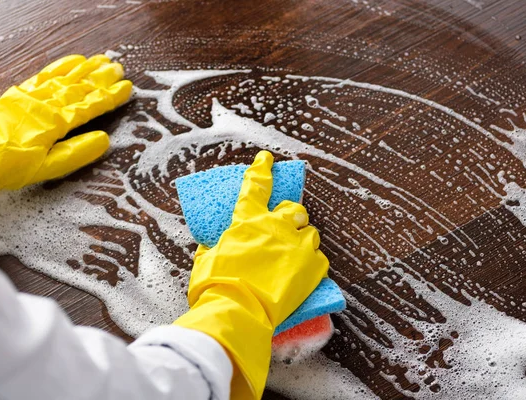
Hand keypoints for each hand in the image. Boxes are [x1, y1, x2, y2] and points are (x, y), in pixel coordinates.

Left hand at [0, 54, 131, 191]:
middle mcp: (48, 103)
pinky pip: (46, 73)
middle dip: (103, 78)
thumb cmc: (9, 164)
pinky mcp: (22, 93)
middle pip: (81, 87)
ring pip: (67, 77)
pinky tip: (74, 60)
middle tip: (120, 68)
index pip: (91, 106)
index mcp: (57, 122)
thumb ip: (77, 153)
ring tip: (103, 60)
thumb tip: (104, 140)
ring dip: (87, 68)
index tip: (127, 88)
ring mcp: (34, 95)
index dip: (111, 97)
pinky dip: (62, 65)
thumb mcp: (47, 167)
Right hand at [174, 151, 328, 398]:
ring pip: (311, 232)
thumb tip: (209, 247)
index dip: (261, 169)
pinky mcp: (313, 267)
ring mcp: (297, 245)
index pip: (255, 186)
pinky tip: (304, 273)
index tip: (266, 158)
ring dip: (303, 239)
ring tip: (295, 254)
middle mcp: (276, 226)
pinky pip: (320, 258)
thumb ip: (213, 248)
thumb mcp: (205, 261)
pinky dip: (312, 263)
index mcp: (247, 221)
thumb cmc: (215, 286)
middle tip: (289, 224)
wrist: (239, 311)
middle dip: (293, 214)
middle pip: (294, 208)